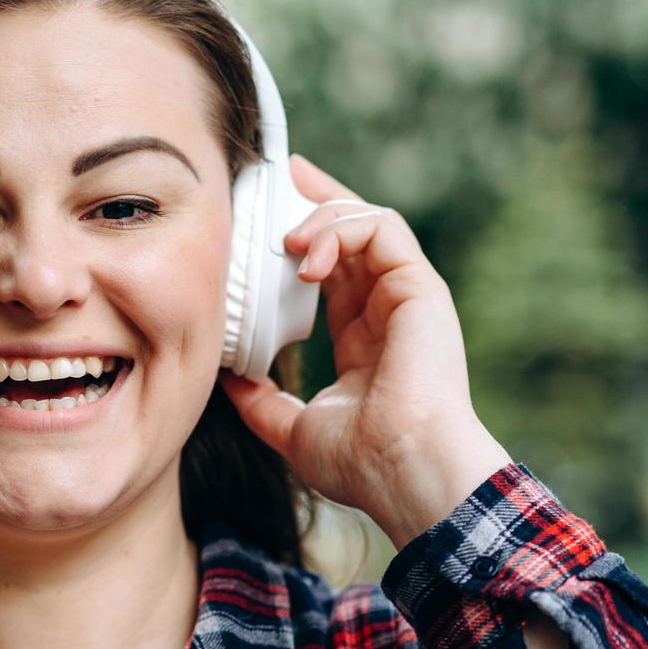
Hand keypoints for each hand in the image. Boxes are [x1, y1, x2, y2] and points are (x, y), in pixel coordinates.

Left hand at [220, 155, 511, 549]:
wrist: (401, 471)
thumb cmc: (361, 463)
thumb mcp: (292, 428)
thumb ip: (261, 402)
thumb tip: (227, 380)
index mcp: (363, 337)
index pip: (334, 268)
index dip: (307, 233)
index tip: (274, 206)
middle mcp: (388, 309)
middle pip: (354, 229)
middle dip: (316, 196)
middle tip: (280, 177)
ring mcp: (407, 296)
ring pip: (369, 220)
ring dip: (321, 216)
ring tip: (284, 241)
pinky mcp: (420, 287)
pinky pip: (382, 228)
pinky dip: (341, 229)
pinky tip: (306, 258)